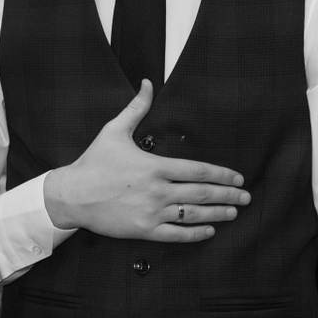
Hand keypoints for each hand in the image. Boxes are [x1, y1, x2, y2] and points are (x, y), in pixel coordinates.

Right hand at [43, 80, 249, 240]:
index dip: (222, 175)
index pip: (198, 170)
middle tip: (246, 198)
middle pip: (202, 193)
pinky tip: (209, 231)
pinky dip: (195, 233)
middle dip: (228, 196)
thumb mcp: (114, 131)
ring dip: (217, 214)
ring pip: (193, 215)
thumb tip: (147, 83)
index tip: (237, 178)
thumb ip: (136, 108)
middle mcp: (157, 191)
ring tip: (233, 213)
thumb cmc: (93, 163)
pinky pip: (176, 234)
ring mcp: (151, 212)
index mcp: (154, 166)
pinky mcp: (143, 230)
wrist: (71, 195)